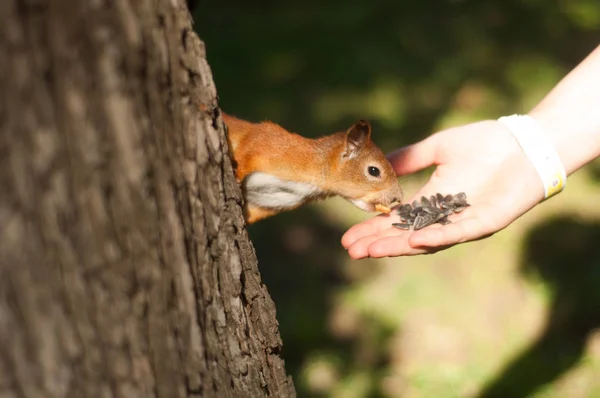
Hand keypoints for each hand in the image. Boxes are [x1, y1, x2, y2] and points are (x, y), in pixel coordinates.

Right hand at [341, 120, 545, 257]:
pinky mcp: (486, 222)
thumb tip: (381, 162)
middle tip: (352, 251)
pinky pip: (459, 233)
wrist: (525, 143)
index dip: (373, 228)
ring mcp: (465, 221)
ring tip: (373, 251)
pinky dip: (437, 238)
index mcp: (433, 199)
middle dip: (379, 243)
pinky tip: (415, 241)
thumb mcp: (439, 147)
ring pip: (428, 240)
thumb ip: (412, 157)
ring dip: (401, 246)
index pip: (397, 219)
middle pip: (406, 234)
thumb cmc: (486, 142)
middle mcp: (445, 216)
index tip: (349, 237)